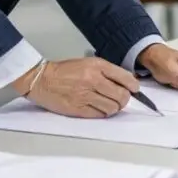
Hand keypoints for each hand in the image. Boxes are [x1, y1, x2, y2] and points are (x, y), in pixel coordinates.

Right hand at [12, 58, 139, 117]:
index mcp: (97, 66)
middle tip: (120, 99)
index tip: (134, 89)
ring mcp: (86, 95)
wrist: (42, 79)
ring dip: (113, 108)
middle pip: (122, 96)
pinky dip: (103, 113)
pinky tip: (98, 108)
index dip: (133, 86)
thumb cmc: (65, 71)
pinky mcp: (79, 109)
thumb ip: (106, 71)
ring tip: (108, 104)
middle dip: (124, 99)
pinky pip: (100, 115)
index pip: (125, 78)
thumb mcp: (88, 63)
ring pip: (113, 108)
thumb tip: (125, 83)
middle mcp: (93, 80)